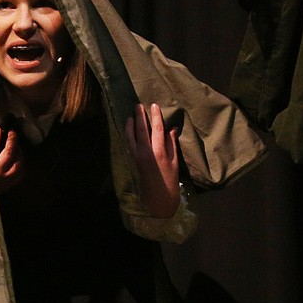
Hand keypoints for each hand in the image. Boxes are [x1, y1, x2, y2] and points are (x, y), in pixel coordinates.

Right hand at [0, 123, 24, 192]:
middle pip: (9, 152)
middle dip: (12, 140)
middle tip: (12, 133)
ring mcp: (5, 179)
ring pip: (18, 163)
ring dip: (19, 152)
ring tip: (16, 146)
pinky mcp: (9, 184)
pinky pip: (20, 172)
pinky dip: (21, 163)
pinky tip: (18, 158)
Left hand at [125, 102, 179, 218]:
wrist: (157, 196)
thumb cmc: (169, 179)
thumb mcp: (174, 161)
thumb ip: (171, 144)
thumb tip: (171, 128)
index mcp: (158, 152)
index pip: (156, 129)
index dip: (155, 116)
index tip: (154, 105)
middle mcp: (145, 152)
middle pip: (141, 129)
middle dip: (139, 116)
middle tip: (138, 105)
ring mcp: (136, 156)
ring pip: (130, 135)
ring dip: (130, 124)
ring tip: (131, 115)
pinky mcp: (132, 159)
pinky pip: (129, 143)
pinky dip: (128, 134)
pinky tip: (129, 128)